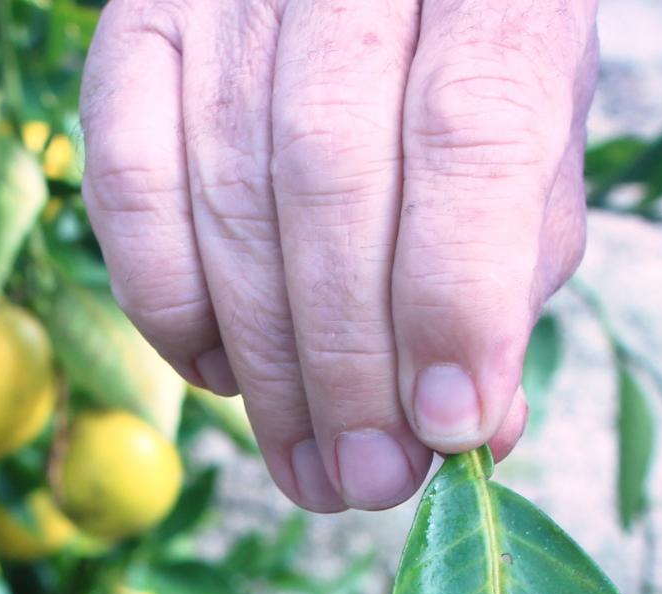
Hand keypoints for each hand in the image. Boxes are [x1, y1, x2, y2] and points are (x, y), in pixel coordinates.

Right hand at [78, 0, 595, 512]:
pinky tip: (218, 372)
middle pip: (330, 174)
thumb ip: (510, 265)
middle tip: (369, 480)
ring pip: (226, 192)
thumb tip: (476, 429)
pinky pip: (126, 182)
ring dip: (268, 365)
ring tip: (310, 467)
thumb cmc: (463, 64)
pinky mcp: (136, 16)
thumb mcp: (535, 139)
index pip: (469, 132)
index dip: (454, 295)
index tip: (449, 426)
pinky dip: (169, 303)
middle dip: (349, 361)